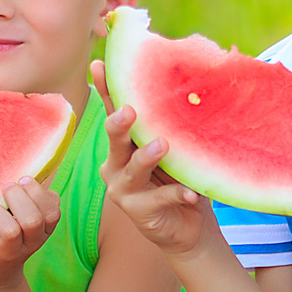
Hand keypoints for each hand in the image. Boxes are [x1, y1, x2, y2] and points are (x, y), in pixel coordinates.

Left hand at [0, 179, 59, 291]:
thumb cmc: (7, 242)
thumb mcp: (27, 227)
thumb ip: (35, 205)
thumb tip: (38, 178)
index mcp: (41, 233)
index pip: (52, 212)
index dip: (38, 193)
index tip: (22, 180)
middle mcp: (27, 245)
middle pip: (33, 220)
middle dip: (17, 197)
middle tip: (4, 190)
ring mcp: (4, 254)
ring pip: (9, 231)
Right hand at [98, 96, 221, 259]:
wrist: (188, 225)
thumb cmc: (180, 180)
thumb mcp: (178, 151)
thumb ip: (175, 128)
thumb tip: (190, 89)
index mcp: (125, 144)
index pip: (114, 111)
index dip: (107, 89)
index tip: (100, 65)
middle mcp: (117, 164)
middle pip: (114, 139)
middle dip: (119, 124)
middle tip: (130, 110)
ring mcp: (123, 189)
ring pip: (133, 169)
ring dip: (146, 157)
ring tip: (161, 145)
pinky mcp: (137, 211)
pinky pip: (159, 199)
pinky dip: (176, 194)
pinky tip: (191, 193)